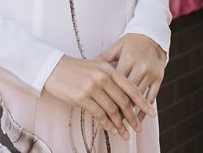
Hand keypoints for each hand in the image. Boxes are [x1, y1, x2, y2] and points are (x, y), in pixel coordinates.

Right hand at [40, 55, 156, 140]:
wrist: (51, 68)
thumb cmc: (74, 70)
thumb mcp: (95, 68)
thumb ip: (110, 79)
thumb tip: (125, 97)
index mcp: (108, 68)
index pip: (130, 87)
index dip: (142, 102)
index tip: (151, 112)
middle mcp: (102, 76)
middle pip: (123, 101)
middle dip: (133, 117)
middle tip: (138, 129)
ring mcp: (92, 86)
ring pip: (112, 110)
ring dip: (120, 125)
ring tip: (125, 135)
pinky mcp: (81, 96)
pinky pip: (99, 114)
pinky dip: (106, 124)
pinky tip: (110, 129)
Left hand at [99, 33, 166, 122]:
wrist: (152, 35)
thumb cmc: (131, 41)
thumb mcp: (116, 47)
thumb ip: (103, 59)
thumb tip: (87, 69)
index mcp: (128, 59)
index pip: (116, 83)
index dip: (108, 97)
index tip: (101, 109)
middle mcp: (140, 67)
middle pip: (128, 92)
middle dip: (120, 109)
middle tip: (112, 123)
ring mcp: (151, 73)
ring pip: (139, 97)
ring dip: (131, 112)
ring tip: (123, 125)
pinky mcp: (159, 77)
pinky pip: (152, 96)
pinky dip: (145, 108)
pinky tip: (140, 118)